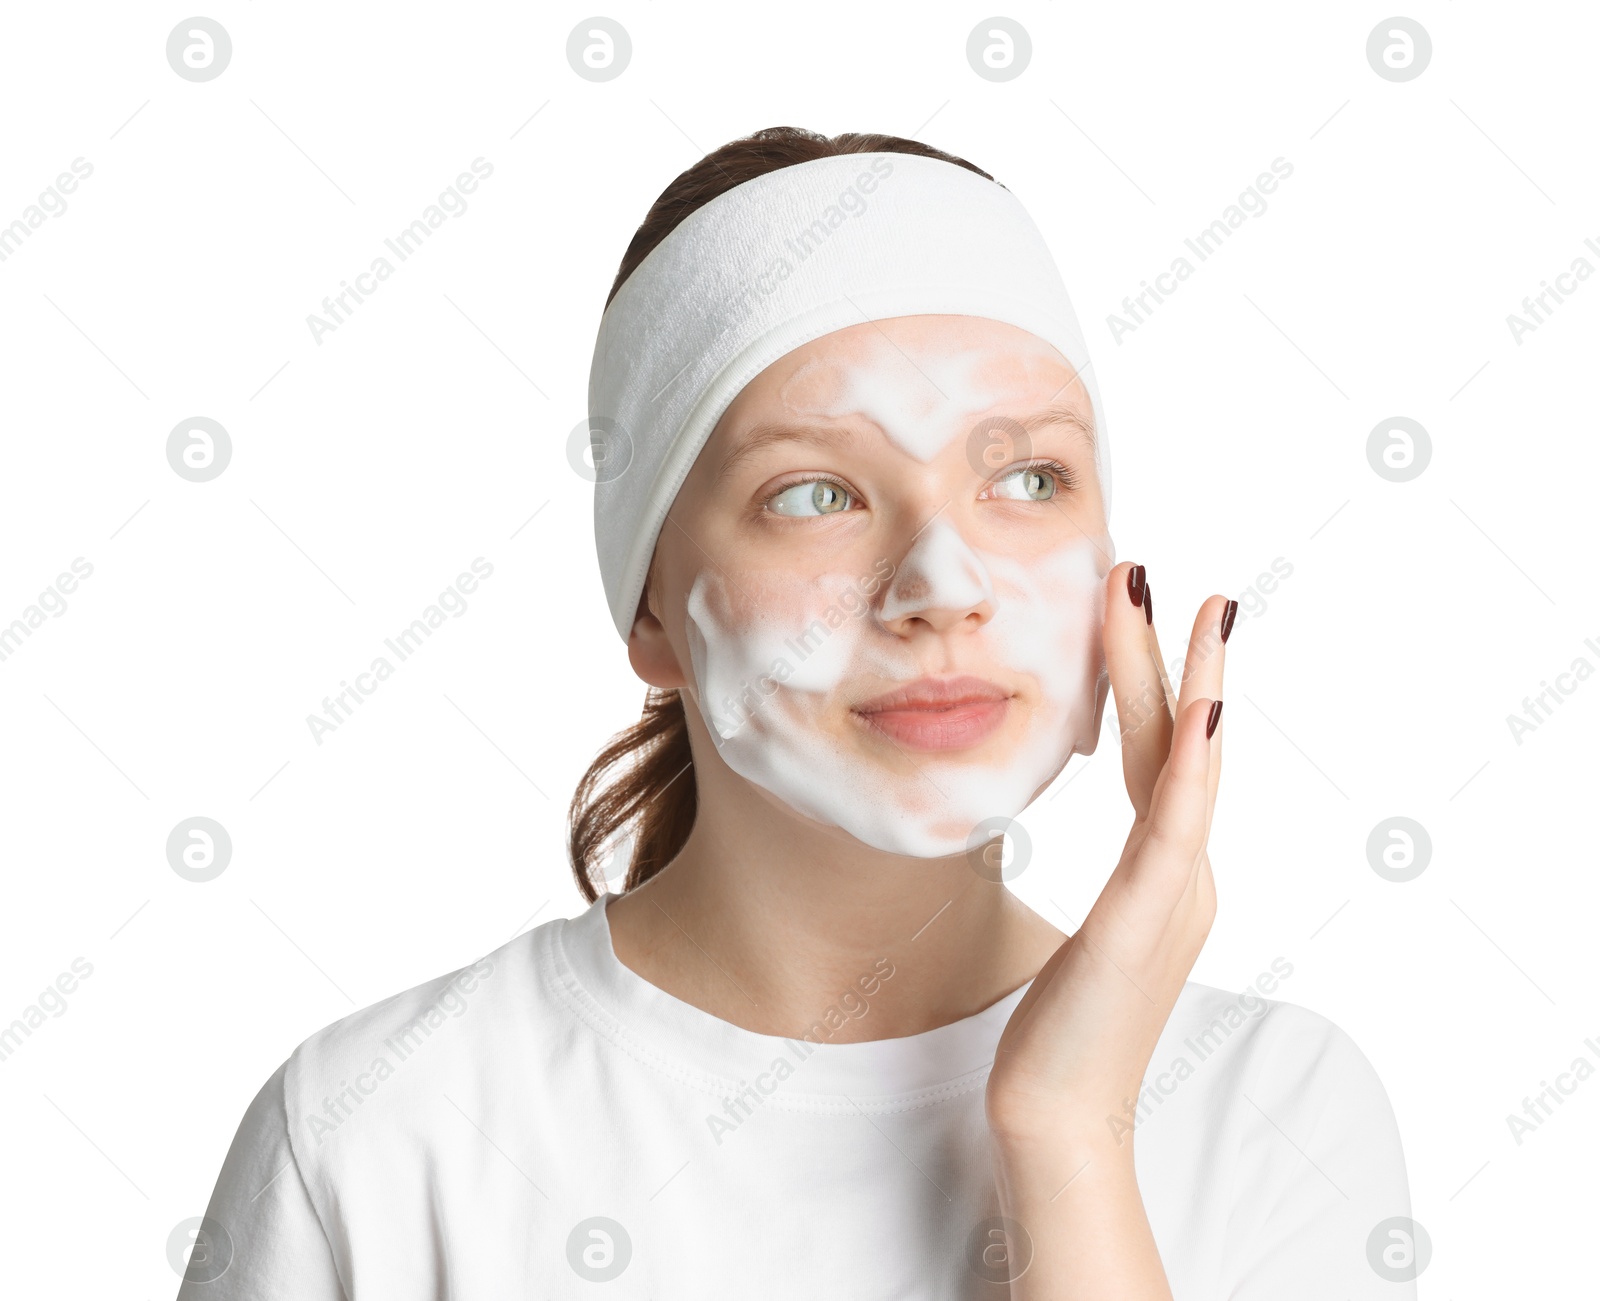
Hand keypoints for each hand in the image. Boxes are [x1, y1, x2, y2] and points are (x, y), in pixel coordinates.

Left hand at [986, 562, 1233, 1151]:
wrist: (1056, 1121)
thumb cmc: (1059, 1034)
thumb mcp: (1086, 939)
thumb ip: (1109, 889)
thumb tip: (1091, 849)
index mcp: (1165, 875)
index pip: (1160, 757)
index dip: (1153, 681)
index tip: (1136, 608)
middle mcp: (1185, 877)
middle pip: (1180, 744)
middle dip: (1174, 655)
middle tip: (1163, 571)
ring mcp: (1173, 899)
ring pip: (1188, 769)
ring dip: (1193, 682)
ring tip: (1198, 607)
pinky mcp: (1145, 926)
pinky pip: (1176, 832)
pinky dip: (1195, 769)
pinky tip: (1203, 710)